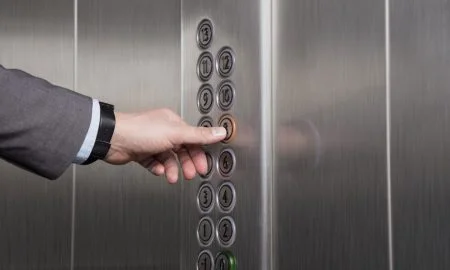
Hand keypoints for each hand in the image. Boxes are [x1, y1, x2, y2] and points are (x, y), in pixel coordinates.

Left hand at [104, 108, 225, 183]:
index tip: (203, 166)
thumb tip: (220, 131)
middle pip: (181, 150)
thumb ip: (199, 135)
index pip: (192, 139)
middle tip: (191, 174)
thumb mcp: (176, 133)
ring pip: (168, 158)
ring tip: (172, 177)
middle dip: (187, 163)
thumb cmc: (140, 131)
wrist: (113, 140)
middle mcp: (162, 131)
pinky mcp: (141, 153)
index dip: (199, 153)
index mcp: (172, 122)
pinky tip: (158, 171)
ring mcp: (151, 142)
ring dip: (172, 169)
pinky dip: (158, 169)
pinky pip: (154, 163)